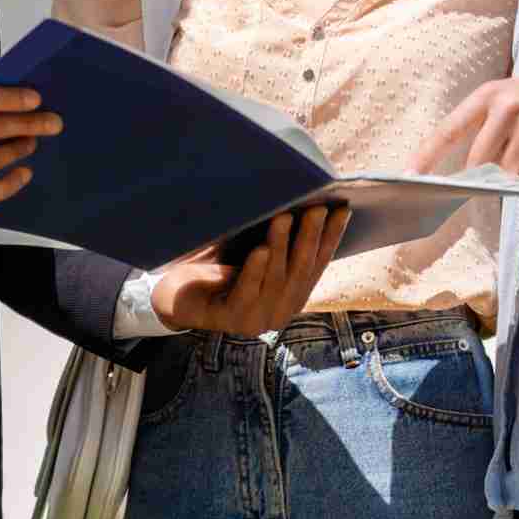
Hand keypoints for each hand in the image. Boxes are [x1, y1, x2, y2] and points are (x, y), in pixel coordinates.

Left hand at [151, 205, 349, 336]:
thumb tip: (301, 198)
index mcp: (291, 297)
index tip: (342, 209)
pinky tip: (260, 250)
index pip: (316, 264)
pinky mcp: (229, 320)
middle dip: (310, 237)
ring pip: (275, 279)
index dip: (331, 237)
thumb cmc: (216, 267)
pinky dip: (254, 271)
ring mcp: (256, 320)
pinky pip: (245, 293)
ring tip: (285, 217)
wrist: (176, 296)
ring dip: (282, 246)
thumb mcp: (253, 253)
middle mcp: (279, 312)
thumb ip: (278, 242)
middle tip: (316, 208)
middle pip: (299, 271)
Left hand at [418, 76, 518, 181]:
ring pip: (506, 172)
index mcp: (491, 94)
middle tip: (497, 176)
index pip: (450, 128)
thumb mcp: (515, 99)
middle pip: (478, 160)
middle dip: (483, 176)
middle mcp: (508, 106)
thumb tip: (464, 169)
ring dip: (516, 175)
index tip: (409, 175)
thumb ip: (489, 126)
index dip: (427, 154)